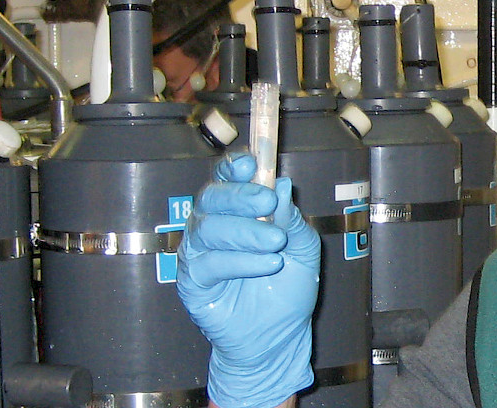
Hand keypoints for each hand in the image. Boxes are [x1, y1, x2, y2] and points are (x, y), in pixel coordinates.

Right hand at [178, 155, 319, 407]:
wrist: (281, 335)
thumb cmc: (288, 287)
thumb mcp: (303, 247)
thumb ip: (291, 217)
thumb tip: (281, 184)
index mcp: (238, 210)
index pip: (227, 179)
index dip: (234, 167)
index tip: (251, 163)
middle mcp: (213, 226)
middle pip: (211, 197)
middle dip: (240, 196)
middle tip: (267, 203)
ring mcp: (199, 253)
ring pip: (207, 228)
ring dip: (245, 232)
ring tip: (276, 243)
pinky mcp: (193, 282)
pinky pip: (207, 264)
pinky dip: (239, 261)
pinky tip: (266, 265)